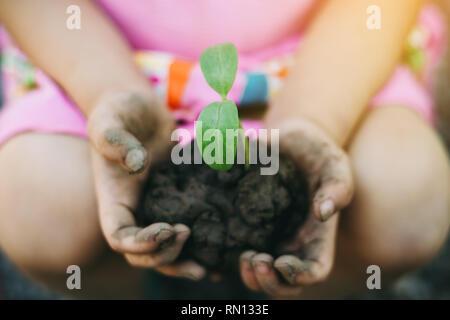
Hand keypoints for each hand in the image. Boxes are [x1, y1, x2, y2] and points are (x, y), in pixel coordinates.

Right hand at [88, 89, 205, 280]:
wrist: (139, 109)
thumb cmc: (118, 113)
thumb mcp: (108, 121)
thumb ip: (114, 140)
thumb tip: (137, 164)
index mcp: (115, 200)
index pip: (120, 237)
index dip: (140, 244)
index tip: (167, 230)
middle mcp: (136, 211)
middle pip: (144, 253)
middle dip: (166, 257)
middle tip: (189, 237)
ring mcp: (158, 208)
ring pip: (168, 247)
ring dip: (186, 260)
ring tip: (212, 267)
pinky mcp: (180, 199)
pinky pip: (189, 224)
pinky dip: (204, 240)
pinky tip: (227, 245)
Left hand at [240, 118, 353, 297]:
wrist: (291, 141)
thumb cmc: (317, 154)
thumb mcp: (334, 165)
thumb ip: (336, 188)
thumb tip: (323, 212)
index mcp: (317, 237)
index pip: (315, 271)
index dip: (299, 276)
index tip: (280, 262)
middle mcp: (292, 244)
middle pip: (284, 283)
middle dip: (268, 281)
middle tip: (253, 259)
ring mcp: (270, 238)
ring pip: (259, 273)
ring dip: (249, 275)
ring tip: (242, 255)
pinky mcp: (248, 226)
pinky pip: (236, 249)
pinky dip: (224, 260)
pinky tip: (213, 254)